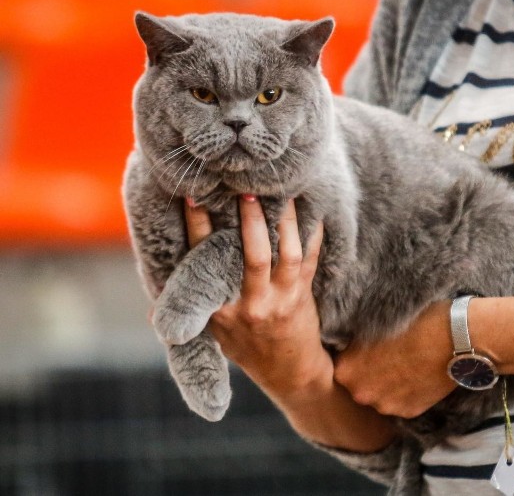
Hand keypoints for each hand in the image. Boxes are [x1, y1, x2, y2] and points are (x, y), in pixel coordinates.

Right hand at [184, 195, 329, 393]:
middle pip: (252, 256)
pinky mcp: (304, 295)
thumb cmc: (246, 348)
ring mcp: (281, 299)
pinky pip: (311, 258)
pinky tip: (312, 209)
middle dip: (249, 221)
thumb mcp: (213, 335)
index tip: (193, 195)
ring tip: (282, 190)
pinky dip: (313, 233)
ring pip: (286, 254)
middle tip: (244, 190)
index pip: (204, 261)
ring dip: (285, 220)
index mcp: (219, 310)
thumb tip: (151, 310)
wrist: (289, 374)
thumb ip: (191, 312)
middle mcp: (250, 304)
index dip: (197, 225)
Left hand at [334, 301, 457, 418]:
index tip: (367, 345)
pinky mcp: (409, 412)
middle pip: (359, 383)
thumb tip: (349, 344)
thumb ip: (356, 341)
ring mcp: (386, 406)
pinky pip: (401, 402)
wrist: (457, 337)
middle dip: (369, 372)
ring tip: (406, 363)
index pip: (340, 363)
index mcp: (345, 369)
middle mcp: (361, 393)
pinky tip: (419, 373)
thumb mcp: (376, 322)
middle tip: (387, 354)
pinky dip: (407, 391)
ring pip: (380, 394)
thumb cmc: (416, 321)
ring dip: (388, 383)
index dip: (353, 353)